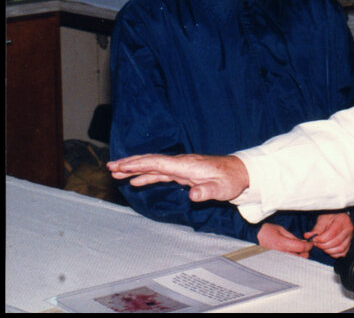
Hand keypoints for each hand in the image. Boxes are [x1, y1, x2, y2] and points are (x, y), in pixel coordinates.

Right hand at [107, 153, 248, 201]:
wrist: (241, 174)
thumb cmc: (231, 180)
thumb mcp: (221, 189)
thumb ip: (206, 192)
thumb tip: (193, 195)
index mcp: (187, 166)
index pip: (158, 163)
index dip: (139, 164)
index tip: (121, 165)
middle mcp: (181, 164)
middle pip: (152, 161)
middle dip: (130, 163)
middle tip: (110, 166)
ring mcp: (182, 168)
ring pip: (154, 167)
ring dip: (135, 169)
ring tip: (116, 172)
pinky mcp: (183, 173)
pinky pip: (161, 173)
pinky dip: (147, 175)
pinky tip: (135, 181)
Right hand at [258, 222, 311, 257]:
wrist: (254, 237)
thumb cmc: (267, 231)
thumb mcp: (281, 229)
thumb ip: (292, 237)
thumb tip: (302, 241)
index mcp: (282, 243)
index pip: (301, 248)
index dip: (308, 245)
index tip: (310, 243)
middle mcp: (281, 253)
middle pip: (301, 258)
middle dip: (305, 252)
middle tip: (305, 246)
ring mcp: (279, 259)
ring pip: (296, 262)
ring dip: (300, 257)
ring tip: (298, 250)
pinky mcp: (277, 262)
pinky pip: (289, 263)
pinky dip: (294, 259)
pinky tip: (293, 254)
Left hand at [305, 212, 352, 258]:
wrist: (336, 217)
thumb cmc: (330, 217)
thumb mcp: (322, 219)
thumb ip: (316, 229)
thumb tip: (307, 236)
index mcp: (342, 220)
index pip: (332, 233)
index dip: (321, 239)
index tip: (314, 239)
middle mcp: (348, 229)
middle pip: (336, 242)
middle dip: (323, 245)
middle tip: (316, 244)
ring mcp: (350, 237)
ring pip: (340, 249)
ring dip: (328, 250)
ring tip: (321, 246)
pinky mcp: (348, 244)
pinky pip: (342, 253)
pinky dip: (334, 254)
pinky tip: (327, 250)